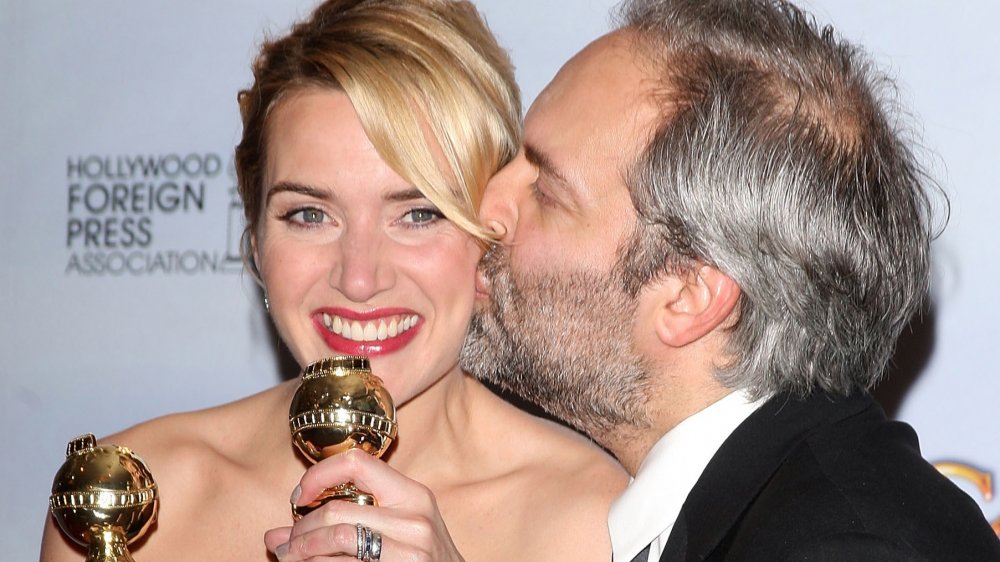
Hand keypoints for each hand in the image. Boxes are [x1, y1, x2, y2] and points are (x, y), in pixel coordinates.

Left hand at [265, 450, 464, 561]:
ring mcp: (410, 550)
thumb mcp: (400, 526)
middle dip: (300, 530)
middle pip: (337, 511)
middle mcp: (414, 518)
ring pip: (336, 540)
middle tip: (285, 544)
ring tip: (291, 558)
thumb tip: (274, 535)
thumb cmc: (423, 558)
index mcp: (412, 494)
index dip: (318, 475)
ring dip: (302, 551)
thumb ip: (348, 518)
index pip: (357, 462)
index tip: (299, 498)